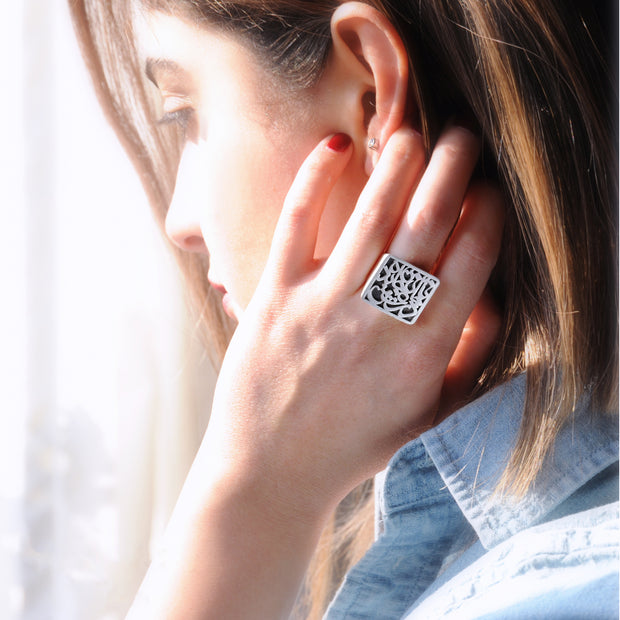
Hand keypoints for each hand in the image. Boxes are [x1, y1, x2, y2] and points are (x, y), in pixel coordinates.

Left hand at [129, 123, 503, 619]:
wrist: (272, 473)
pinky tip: (334, 148)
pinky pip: (296, 229)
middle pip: (425, 229)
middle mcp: (376, 322)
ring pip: (368, 220)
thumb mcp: (426, 417)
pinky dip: (313, 183)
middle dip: (452, 173)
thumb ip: (465, 361)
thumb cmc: (353, 445)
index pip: (469, 265)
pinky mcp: (273, 300)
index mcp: (422, 353)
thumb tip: (492, 302)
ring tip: (412, 134)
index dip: (486, 217)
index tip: (491, 188)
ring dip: (396, 169)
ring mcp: (322, 307)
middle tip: (463, 137)